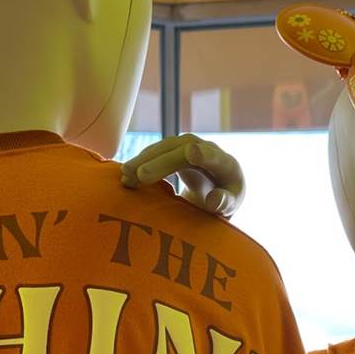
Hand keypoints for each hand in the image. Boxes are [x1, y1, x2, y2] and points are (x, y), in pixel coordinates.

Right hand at [120, 135, 244, 216]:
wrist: (218, 189)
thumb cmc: (224, 202)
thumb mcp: (229, 207)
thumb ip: (224, 203)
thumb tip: (213, 200)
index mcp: (226, 166)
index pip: (214, 157)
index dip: (203, 154)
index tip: (191, 152)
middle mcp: (208, 150)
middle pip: (182, 150)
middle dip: (161, 161)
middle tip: (140, 175)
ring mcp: (190, 146)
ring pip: (165, 147)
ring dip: (145, 159)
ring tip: (126, 174)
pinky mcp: (175, 149)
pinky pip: (156, 152)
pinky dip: (141, 161)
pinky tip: (126, 173)